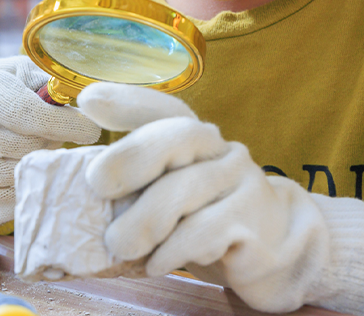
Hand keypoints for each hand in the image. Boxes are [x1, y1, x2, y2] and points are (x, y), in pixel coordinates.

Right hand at [0, 57, 101, 231]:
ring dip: (41, 162)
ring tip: (35, 148)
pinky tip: (24, 168)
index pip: (28, 114)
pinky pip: (16, 197)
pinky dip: (29, 184)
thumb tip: (77, 98)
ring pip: (26, 173)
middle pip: (32, 147)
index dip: (65, 123)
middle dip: (53, 140)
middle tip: (54, 133)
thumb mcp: (5, 73)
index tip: (91, 129)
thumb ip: (38, 80)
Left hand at [77, 84, 363, 315]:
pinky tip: (157, 263)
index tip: (87, 100)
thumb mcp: (177, 195)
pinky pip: (205, 232)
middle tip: (96, 185)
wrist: (281, 251)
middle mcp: (222, 151)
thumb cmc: (210, 218)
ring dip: (144, 220)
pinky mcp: (253, 224)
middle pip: (178, 137)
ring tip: (120, 245)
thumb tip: (82, 191)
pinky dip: (173, 250)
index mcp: (198, 139)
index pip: (164, 110)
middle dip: (131, 157)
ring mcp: (242, 184)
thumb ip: (142, 186)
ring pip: (186, 190)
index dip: (127, 101)